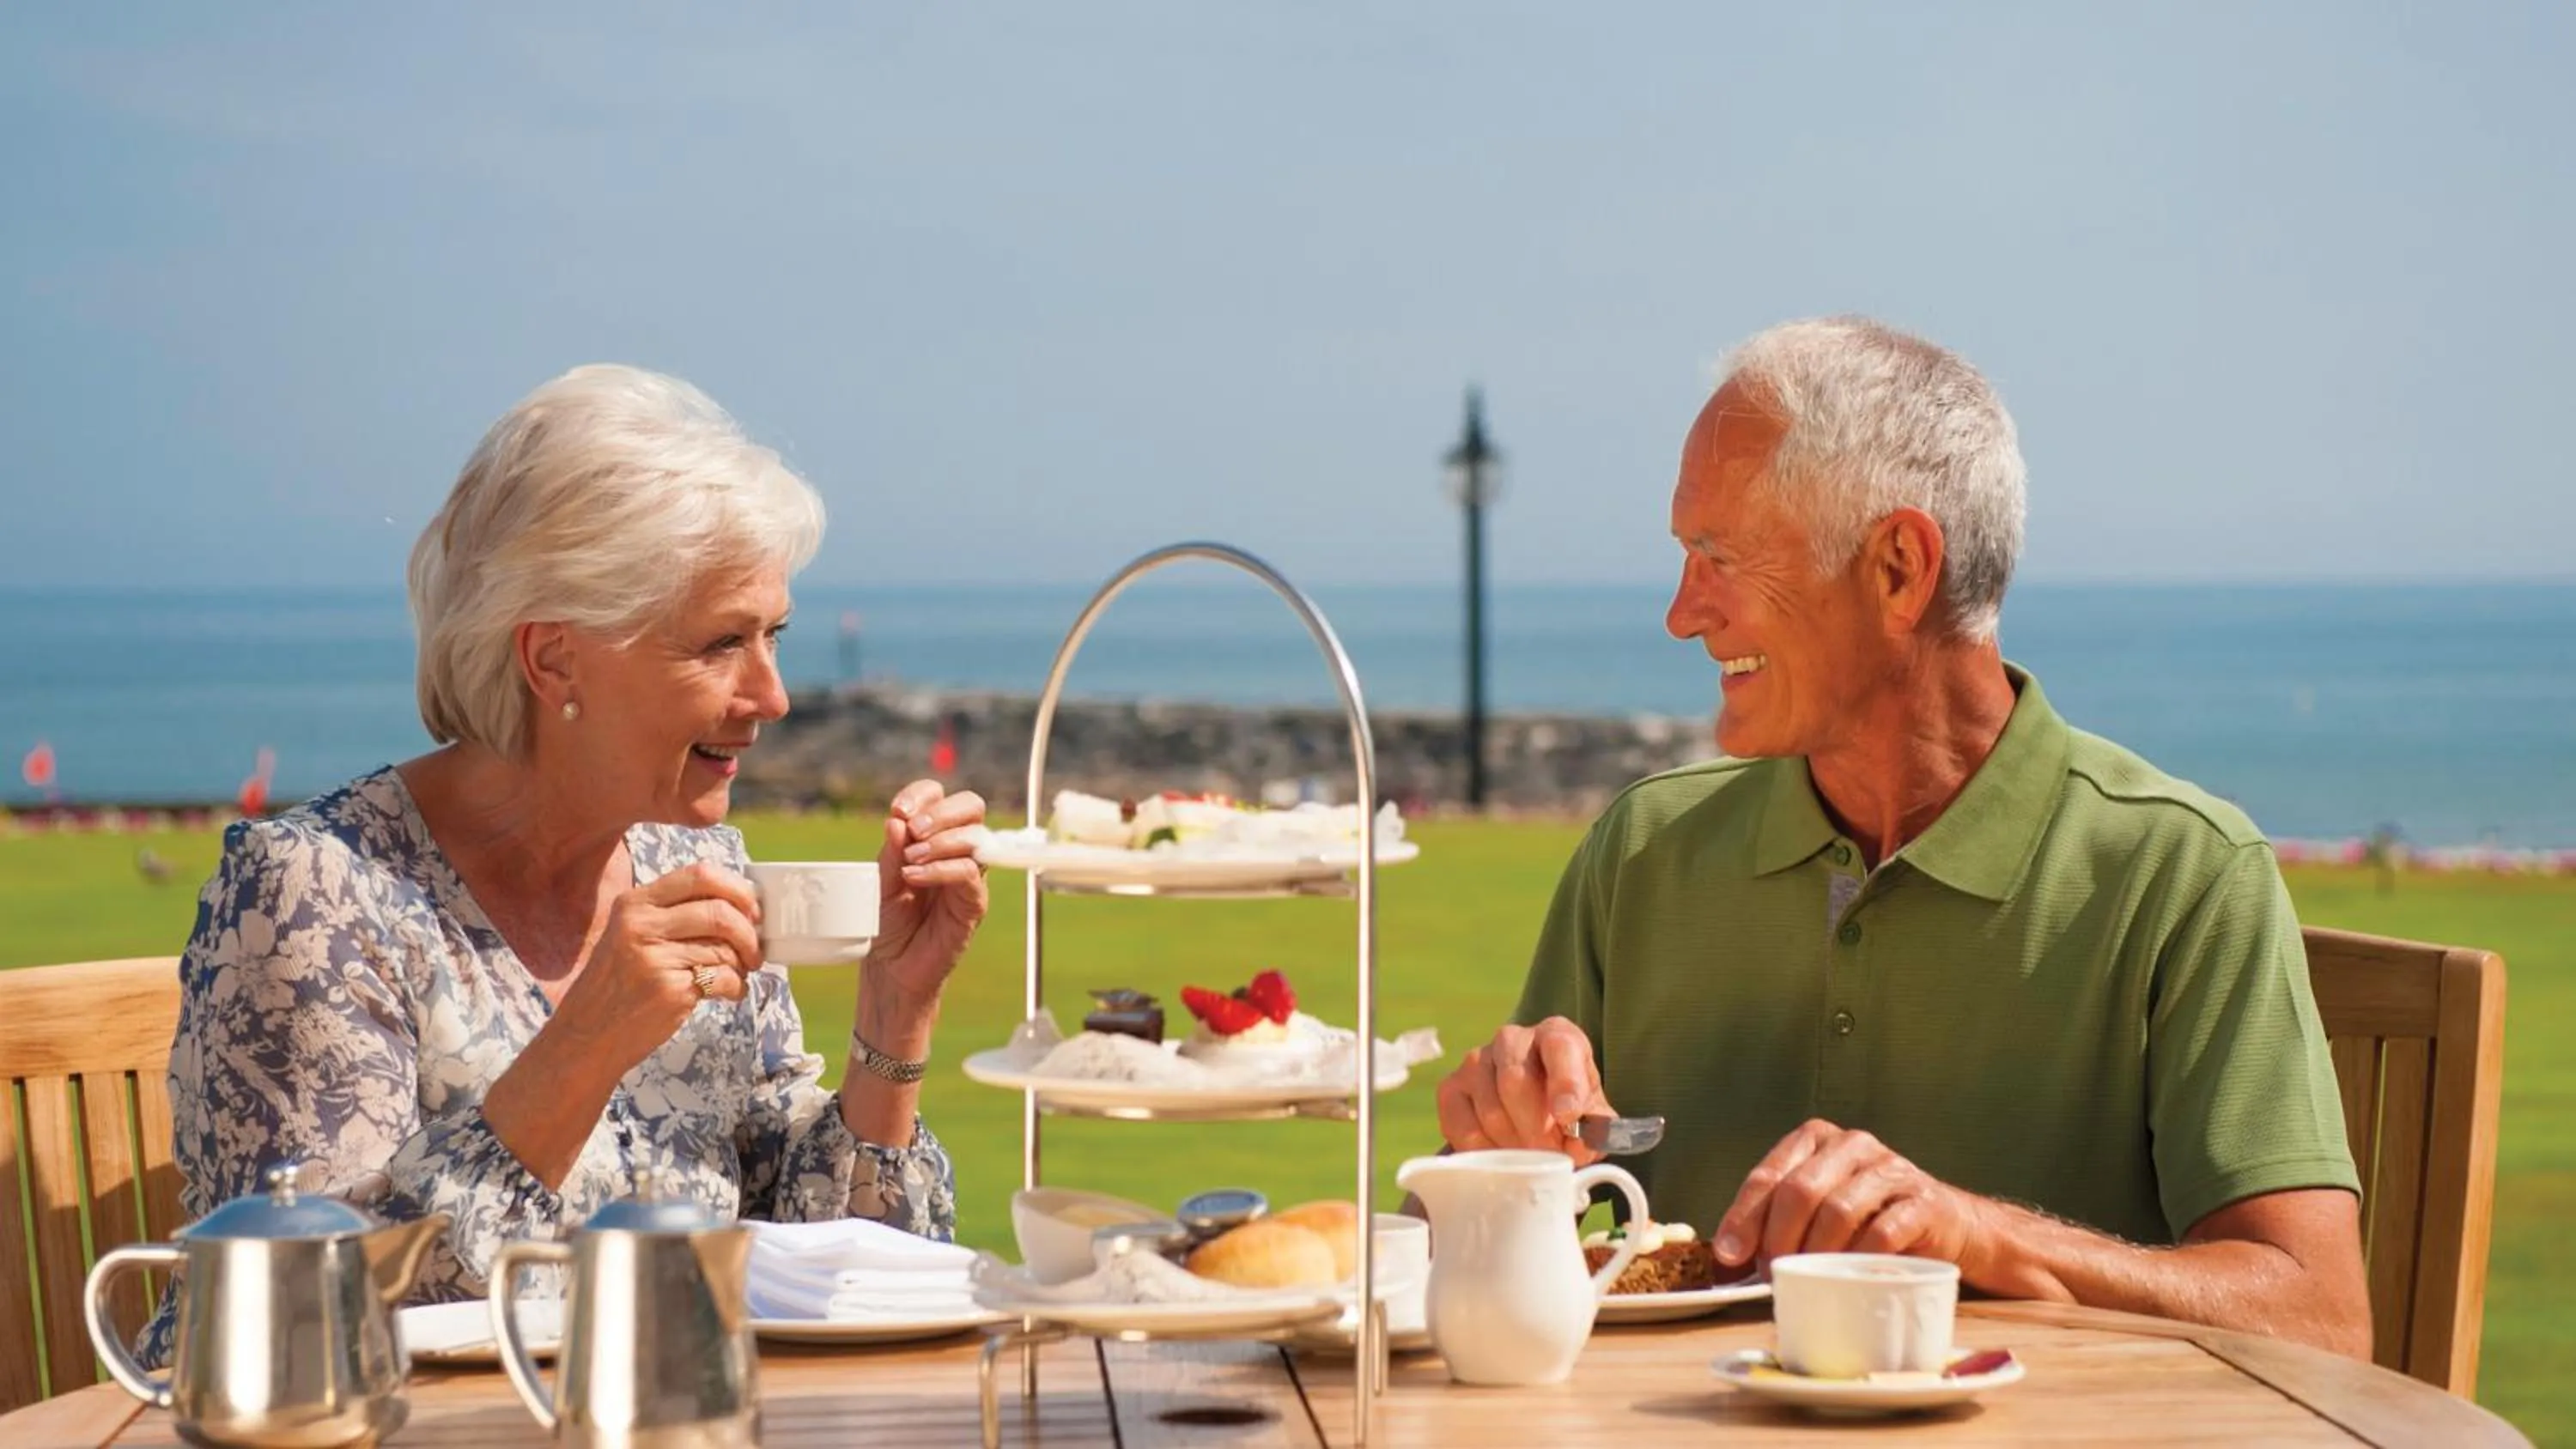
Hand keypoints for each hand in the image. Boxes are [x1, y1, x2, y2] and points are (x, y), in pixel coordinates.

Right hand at [556, 862, 762, 1071]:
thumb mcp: (631, 935)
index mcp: (634, 903)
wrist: (586, 1036)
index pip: (700, 874)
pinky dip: (737, 987)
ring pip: (725, 948)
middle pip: (720, 911)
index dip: (738, 890)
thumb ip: (674, 914)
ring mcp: (653, 958)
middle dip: (749, 932)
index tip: (752, 909)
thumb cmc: (617, 984)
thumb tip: (739, 905)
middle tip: (754, 951)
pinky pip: (723, 979)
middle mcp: (640, 925)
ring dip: (743, 964)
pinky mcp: (668, 990)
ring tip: (737, 974)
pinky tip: (728, 993)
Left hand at [865, 780, 989, 1007]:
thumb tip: (896, 821)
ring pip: (975, 836)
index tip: (899, 810)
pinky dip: (941, 869)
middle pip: (970, 806)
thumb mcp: (879, 882)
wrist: (891, 967)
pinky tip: (915, 877)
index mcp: (930, 836)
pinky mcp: (973, 902)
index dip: (922, 795)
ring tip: (910, 861)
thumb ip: (890, 853)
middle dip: (941, 812)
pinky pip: (970, 873)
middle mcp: (955, 850)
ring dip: (941, 841)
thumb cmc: (886, 922)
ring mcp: (968, 875)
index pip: (938, 796)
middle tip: (913, 832)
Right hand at [1434, 1017, 1613, 1162]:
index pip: (1559, 1047)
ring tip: (1530, 1159)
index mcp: (1555, 1035)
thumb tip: (1578, 1147)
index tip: (1568, 1115)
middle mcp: (1512, 1039)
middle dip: (1536, 1128)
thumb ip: (1594, 1129)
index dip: (1564, 1082)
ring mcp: (1476, 1060)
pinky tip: (1501, 1157)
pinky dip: (1484, 1151)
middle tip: (1549, 1154)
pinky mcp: (1451, 1087)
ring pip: (1489, 1109)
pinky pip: (1461, 1126)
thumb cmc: (1565, 1106)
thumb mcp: (1592, 1113)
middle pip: (1515, 1080)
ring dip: (1513, 1144)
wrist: (1532, 1106)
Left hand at [1713, 1119, 1990, 1274]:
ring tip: (1808, 1278)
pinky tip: (1849, 1275)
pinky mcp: (1922, 1200)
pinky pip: (1882, 1231)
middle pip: (1800, 1190)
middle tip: (1771, 1272)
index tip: (1730, 1255)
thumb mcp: (1817, 1213)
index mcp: (1816, 1139)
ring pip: (1838, 1209)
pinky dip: (1858, 1258)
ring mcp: (1890, 1169)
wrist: (1948, 1227)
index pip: (1769, 1175)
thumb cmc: (1867, 1222)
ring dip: (1815, 1252)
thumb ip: (1775, 1224)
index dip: (1744, 1217)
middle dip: (1778, 1237)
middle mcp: (1851, 1144)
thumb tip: (1727, 1262)